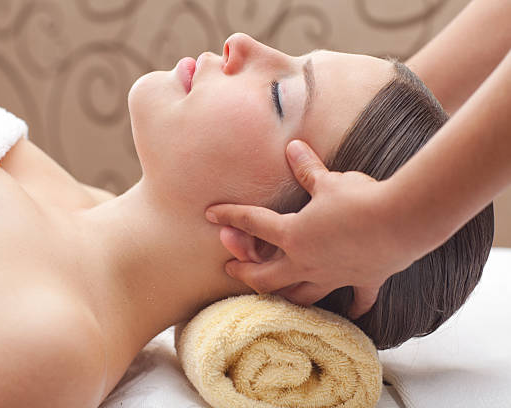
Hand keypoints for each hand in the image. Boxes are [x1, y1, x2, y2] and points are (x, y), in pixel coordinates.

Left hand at [206, 140, 415, 318]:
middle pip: (267, 277)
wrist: (401, 220)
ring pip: (301, 296)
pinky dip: (352, 307)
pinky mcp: (362, 280)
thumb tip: (292, 146)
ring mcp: (333, 276)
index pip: (253, 223)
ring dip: (285, 296)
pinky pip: (355, 300)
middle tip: (230, 271)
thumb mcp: (329, 182)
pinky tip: (352, 311)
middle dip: (244, 274)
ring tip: (275, 295)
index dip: (230, 215)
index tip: (211, 214)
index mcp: (293, 235)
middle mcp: (307, 262)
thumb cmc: (359, 199)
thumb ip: (307, 169)